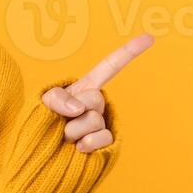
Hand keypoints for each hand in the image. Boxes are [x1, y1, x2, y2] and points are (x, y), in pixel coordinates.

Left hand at [42, 32, 153, 152]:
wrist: (42, 155)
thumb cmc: (43, 125)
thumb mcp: (44, 103)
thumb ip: (58, 98)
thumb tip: (80, 109)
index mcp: (85, 89)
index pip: (110, 67)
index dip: (129, 52)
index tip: (149, 38)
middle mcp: (97, 105)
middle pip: (95, 98)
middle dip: (74, 111)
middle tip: (61, 123)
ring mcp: (102, 125)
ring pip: (94, 120)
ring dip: (72, 131)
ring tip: (64, 138)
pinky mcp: (105, 144)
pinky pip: (101, 138)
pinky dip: (85, 144)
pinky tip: (77, 148)